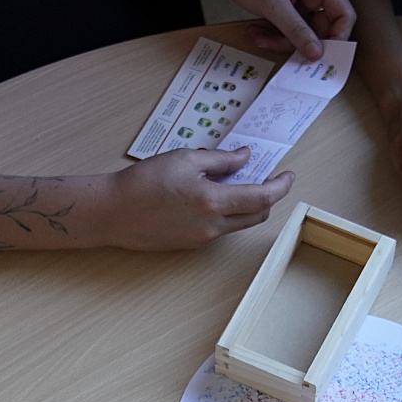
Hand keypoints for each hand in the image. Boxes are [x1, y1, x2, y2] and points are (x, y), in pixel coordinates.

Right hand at [97, 145, 293, 250]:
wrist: (113, 212)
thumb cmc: (144, 181)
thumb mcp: (185, 159)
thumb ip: (221, 160)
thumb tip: (245, 157)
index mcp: (214, 202)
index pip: (262, 198)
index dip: (280, 187)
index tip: (288, 176)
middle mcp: (213, 226)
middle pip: (256, 215)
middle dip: (268, 197)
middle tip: (268, 178)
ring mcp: (202, 239)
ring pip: (239, 224)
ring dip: (247, 206)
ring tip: (238, 184)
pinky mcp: (190, 245)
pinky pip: (220, 229)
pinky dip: (227, 213)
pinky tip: (214, 197)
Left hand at [186, 0, 355, 58]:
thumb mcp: (271, 3)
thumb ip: (296, 30)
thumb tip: (317, 53)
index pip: (344, 13)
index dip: (338, 37)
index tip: (323, 56)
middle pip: (321, 28)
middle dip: (300, 42)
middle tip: (281, 48)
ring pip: (302, 32)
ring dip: (281, 39)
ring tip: (259, 36)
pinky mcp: (286, 6)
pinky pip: (288, 28)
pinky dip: (273, 34)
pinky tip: (256, 31)